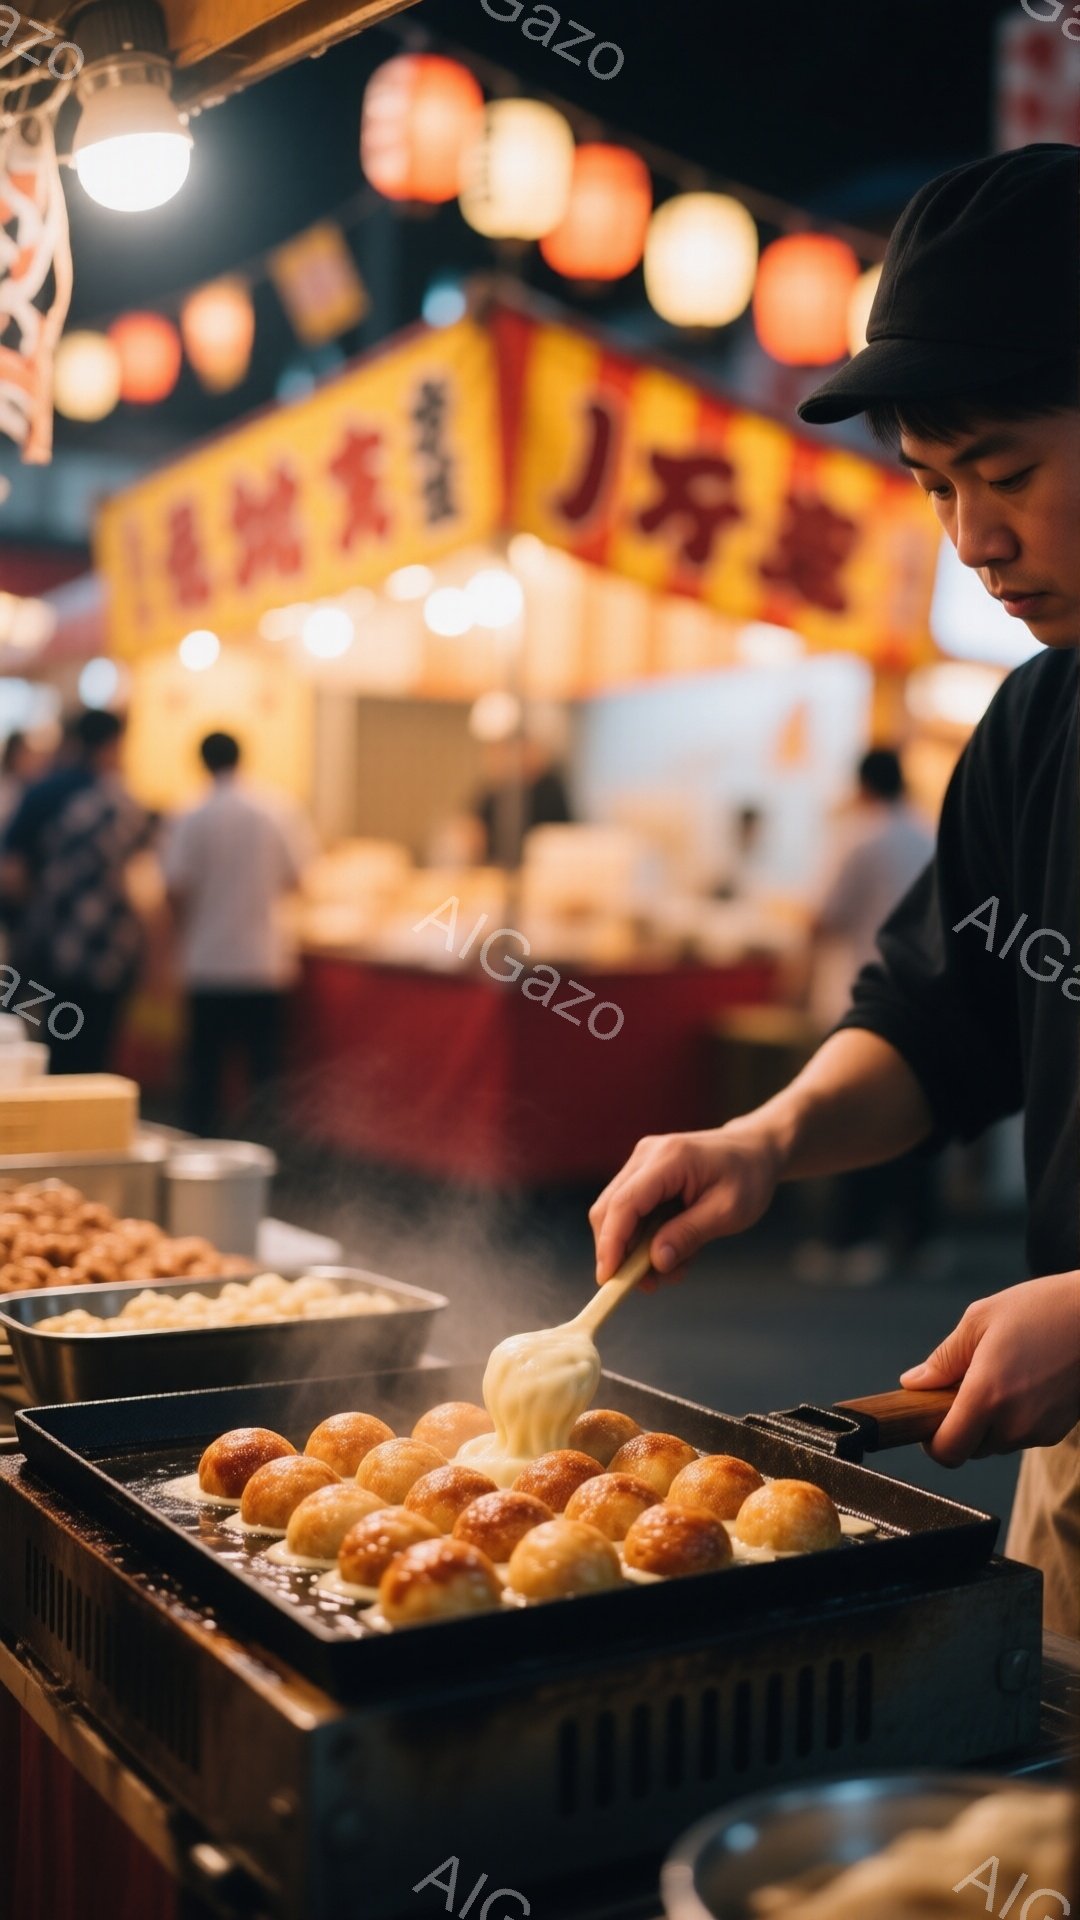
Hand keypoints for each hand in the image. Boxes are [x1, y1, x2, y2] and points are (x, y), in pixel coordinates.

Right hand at [589, 1123, 783, 1288]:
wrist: (753, 1151)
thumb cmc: (747, 1177)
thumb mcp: (729, 1211)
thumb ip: (690, 1234)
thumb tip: (656, 1262)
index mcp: (669, 1158)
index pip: (625, 1203)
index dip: (611, 1243)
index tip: (609, 1279)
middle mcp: (646, 1156)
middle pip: (609, 1209)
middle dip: (619, 1253)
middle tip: (648, 1285)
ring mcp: (641, 1164)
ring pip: (615, 1214)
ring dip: (634, 1250)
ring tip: (672, 1270)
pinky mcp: (643, 1175)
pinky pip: (631, 1212)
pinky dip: (643, 1239)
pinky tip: (672, 1252)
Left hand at [900, 1270, 1079, 1464]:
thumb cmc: (1043, 1309)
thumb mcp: (980, 1320)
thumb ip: (943, 1359)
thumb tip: (913, 1384)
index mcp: (987, 1396)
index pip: (947, 1451)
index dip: (932, 1442)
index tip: (929, 1419)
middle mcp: (1014, 1423)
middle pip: (971, 1448)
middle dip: (960, 1424)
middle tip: (966, 1384)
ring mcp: (1040, 1431)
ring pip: (997, 1442)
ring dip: (989, 1421)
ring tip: (1001, 1375)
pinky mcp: (1058, 1431)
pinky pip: (1022, 1435)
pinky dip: (1014, 1418)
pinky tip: (1024, 1383)